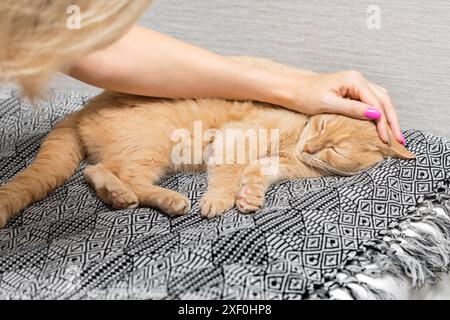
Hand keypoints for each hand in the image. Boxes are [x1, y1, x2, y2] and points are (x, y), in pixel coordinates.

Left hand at [288, 71, 403, 144]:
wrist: (291, 90)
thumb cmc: (305, 96)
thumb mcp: (328, 104)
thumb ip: (353, 109)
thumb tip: (376, 115)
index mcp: (354, 80)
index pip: (377, 103)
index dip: (384, 123)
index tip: (388, 140)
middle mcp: (358, 79)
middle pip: (384, 100)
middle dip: (392, 121)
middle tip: (399, 140)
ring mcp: (355, 84)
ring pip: (380, 100)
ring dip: (388, 117)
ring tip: (394, 135)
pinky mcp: (350, 91)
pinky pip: (371, 101)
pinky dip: (378, 113)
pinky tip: (381, 125)